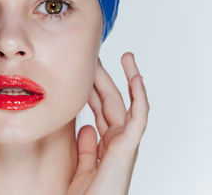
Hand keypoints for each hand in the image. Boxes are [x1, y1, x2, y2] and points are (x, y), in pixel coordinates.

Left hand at [67, 52, 149, 194]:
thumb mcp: (82, 165)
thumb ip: (87, 146)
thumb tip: (86, 126)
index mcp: (106, 144)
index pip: (100, 108)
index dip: (93, 88)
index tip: (85, 71)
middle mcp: (117, 140)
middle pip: (111, 101)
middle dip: (105, 77)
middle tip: (97, 56)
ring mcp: (125, 143)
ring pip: (126, 103)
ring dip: (127, 78)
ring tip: (126, 57)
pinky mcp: (128, 147)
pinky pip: (138, 117)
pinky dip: (139, 96)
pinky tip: (136, 78)